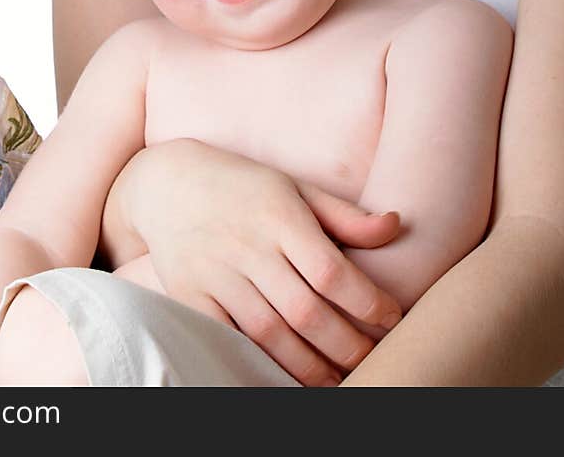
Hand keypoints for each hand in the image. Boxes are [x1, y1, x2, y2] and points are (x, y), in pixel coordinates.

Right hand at [102, 140, 401, 386]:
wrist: (166, 183)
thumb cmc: (243, 186)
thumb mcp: (294, 187)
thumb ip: (344, 214)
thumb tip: (397, 226)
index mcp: (278, 214)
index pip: (330, 270)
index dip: (367, 301)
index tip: (391, 316)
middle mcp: (247, 245)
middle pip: (305, 311)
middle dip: (345, 345)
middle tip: (370, 359)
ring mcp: (215, 272)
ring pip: (269, 334)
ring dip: (308, 365)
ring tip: (336, 379)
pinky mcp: (188, 294)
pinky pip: (227, 338)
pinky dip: (256, 361)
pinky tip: (283, 375)